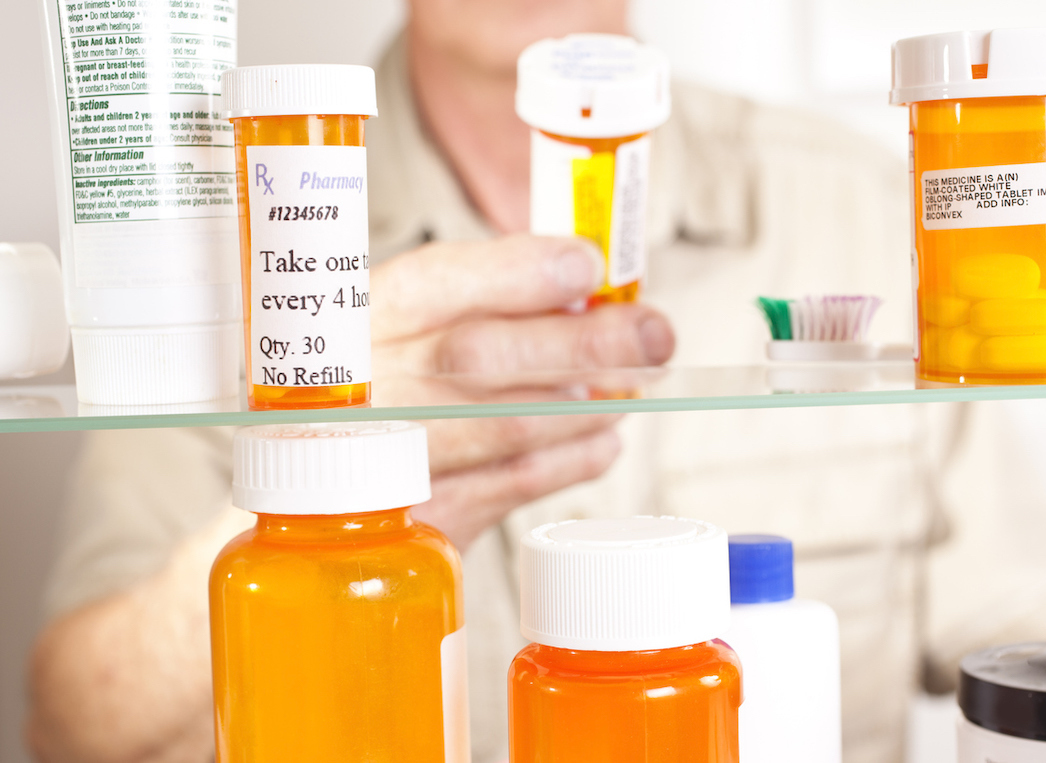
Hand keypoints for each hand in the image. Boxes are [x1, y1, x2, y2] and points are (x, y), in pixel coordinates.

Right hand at [369, 235, 674, 547]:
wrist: (308, 493)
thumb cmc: (371, 391)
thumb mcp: (395, 326)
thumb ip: (478, 302)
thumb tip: (583, 290)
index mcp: (349, 326)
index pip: (433, 283)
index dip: (520, 273)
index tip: (589, 265)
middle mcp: (361, 393)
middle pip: (480, 358)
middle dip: (582, 342)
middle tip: (654, 334)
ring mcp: (384, 466)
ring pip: (510, 429)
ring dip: (589, 405)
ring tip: (629, 385)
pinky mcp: (417, 525)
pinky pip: (513, 488)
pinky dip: (572, 459)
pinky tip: (601, 439)